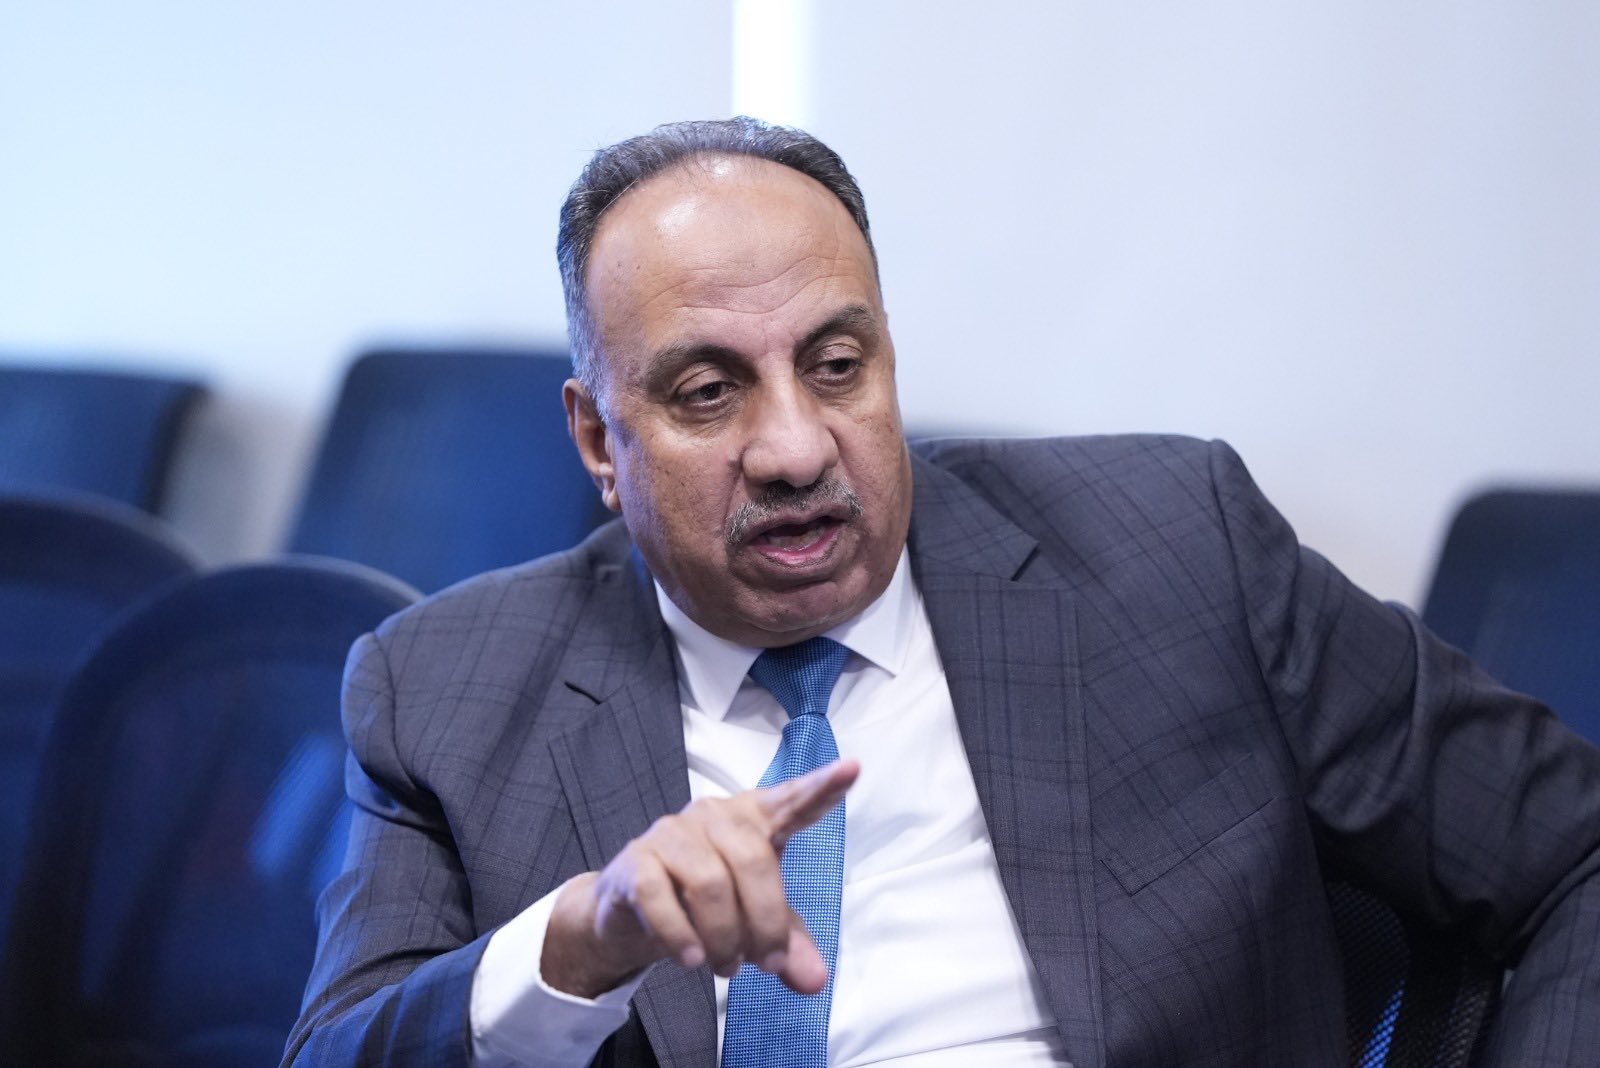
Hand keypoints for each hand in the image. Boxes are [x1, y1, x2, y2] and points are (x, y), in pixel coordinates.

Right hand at [541, 758, 858, 999]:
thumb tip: (814, 981)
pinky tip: (690, 958)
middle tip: (767, 964)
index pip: (792, 800)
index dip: (821, 787)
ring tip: (725, 967)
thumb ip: (788, 944)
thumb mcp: (755, 924)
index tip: (851, 770)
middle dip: (765, 922)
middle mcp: (714, 815)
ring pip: (710, 882)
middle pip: (753, 859)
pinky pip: (660, 896)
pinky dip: (680, 935)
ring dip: (724, 937)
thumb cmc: (706, 904)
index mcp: (755, 819)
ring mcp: (672, 832)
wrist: (632, 914)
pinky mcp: (636, 859)